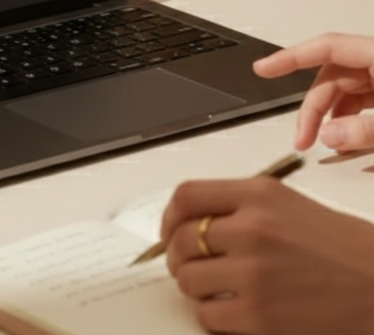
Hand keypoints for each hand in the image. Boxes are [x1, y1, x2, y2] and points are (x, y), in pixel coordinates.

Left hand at [161, 176, 373, 334]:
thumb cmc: (341, 249)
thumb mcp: (289, 206)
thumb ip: (241, 206)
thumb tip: (192, 222)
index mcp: (258, 195)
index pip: (187, 195)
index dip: (169, 216)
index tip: (170, 230)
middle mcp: (252, 228)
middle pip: (182, 239)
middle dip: (177, 256)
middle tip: (187, 266)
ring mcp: (255, 273)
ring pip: (189, 279)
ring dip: (194, 288)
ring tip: (214, 290)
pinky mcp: (261, 316)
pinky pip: (209, 315)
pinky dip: (212, 317)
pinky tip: (231, 312)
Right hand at [254, 33, 373, 151]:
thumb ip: (365, 129)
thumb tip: (330, 135)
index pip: (326, 48)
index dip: (291, 57)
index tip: (263, 69)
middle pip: (332, 76)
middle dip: (313, 107)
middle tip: (301, 138)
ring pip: (345, 90)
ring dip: (329, 115)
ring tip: (323, 142)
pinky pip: (361, 100)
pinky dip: (349, 118)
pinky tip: (345, 139)